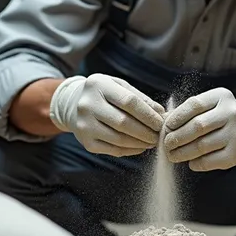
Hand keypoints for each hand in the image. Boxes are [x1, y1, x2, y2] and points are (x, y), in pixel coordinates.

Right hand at [50, 74, 164, 155]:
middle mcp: (88, 105)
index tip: (161, 122)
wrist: (73, 104)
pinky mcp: (85, 142)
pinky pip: (113, 150)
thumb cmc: (104, 93)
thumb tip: (162, 114)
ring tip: (152, 141)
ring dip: (140, 143)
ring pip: (119, 139)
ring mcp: (84, 125)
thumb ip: (140, 98)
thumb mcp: (119, 87)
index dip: (148, 114)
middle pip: (123, 122)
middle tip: (158, 135)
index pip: (128, 101)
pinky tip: (140, 147)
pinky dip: (130, 150)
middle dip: (146, 131)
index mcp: (98, 85)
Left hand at [163, 87, 235, 170]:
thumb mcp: (206, 109)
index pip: (195, 105)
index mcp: (222, 96)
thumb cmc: (217, 119)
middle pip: (198, 126)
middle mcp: (232, 112)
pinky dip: (197, 163)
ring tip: (172, 155)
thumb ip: (185, 113)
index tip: (166, 127)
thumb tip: (161, 123)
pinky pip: (210, 161)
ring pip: (202, 145)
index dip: (177, 117)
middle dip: (177, 137)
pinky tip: (191, 163)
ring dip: (183, 152)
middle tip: (166, 144)